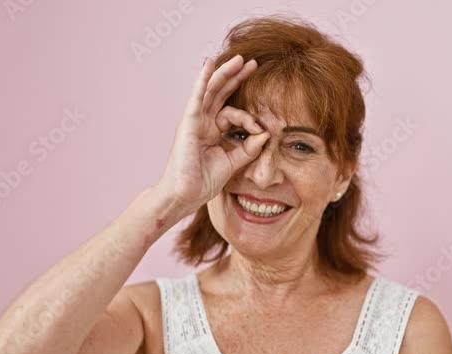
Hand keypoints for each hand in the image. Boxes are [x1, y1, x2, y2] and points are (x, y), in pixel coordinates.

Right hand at [157, 54, 270, 216]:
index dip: (249, 118)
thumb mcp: (233, 162)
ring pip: (211, 90)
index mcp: (212, 131)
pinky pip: (197, 97)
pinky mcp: (188, 123)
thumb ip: (249, 148)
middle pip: (221, 94)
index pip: (233, 113)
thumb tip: (266, 133)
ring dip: (225, 73)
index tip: (261, 129)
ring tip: (240, 59)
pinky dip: (203, 80)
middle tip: (252, 64)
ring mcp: (194, 121)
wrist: (185, 195)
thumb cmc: (203, 182)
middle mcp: (203, 122)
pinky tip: (209, 64)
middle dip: (237, 78)